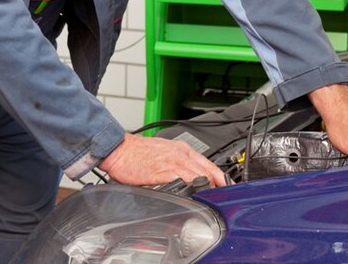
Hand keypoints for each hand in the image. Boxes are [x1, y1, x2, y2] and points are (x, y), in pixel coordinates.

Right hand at [98, 133, 226, 187]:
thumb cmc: (136, 153)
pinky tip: (196, 196)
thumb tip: (187, 178)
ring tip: (215, 199)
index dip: (220, 176)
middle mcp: (179, 153)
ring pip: (199, 175)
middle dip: (218, 184)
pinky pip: (183, 180)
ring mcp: (172, 162)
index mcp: (180, 149)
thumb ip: (176, 164)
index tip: (228, 186)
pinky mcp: (163, 171)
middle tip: (226, 196)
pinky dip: (192, 188)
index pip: (208, 163)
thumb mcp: (162, 153)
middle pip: (207, 170)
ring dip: (209, 187)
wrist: (119, 149)